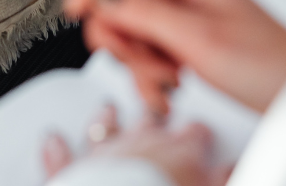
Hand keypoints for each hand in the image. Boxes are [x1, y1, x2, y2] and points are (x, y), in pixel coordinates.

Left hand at [43, 104, 228, 185]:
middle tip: (160, 108)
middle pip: (149, 122)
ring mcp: (104, 156)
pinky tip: (51, 138)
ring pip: (104, 128)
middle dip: (156, 115)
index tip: (202, 132)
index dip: (198, 134)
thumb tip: (235, 169)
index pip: (194, 136)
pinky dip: (55, 148)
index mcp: (178, 153)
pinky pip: (60, 159)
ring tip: (108, 106)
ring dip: (107, 118)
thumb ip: (223, 178)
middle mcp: (140, 145)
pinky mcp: (71, 175)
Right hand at [65, 0, 285, 114]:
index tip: (78, 8)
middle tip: (145, 56)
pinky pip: (139, 45)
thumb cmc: (266, 61)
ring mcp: (176, 5)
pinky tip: (170, 83)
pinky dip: (146, 71)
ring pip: (122, 23)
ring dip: (136, 58)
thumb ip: (141, 9)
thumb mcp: (196, 37)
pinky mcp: (177, 32)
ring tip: (168, 75)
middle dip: (120, 32)